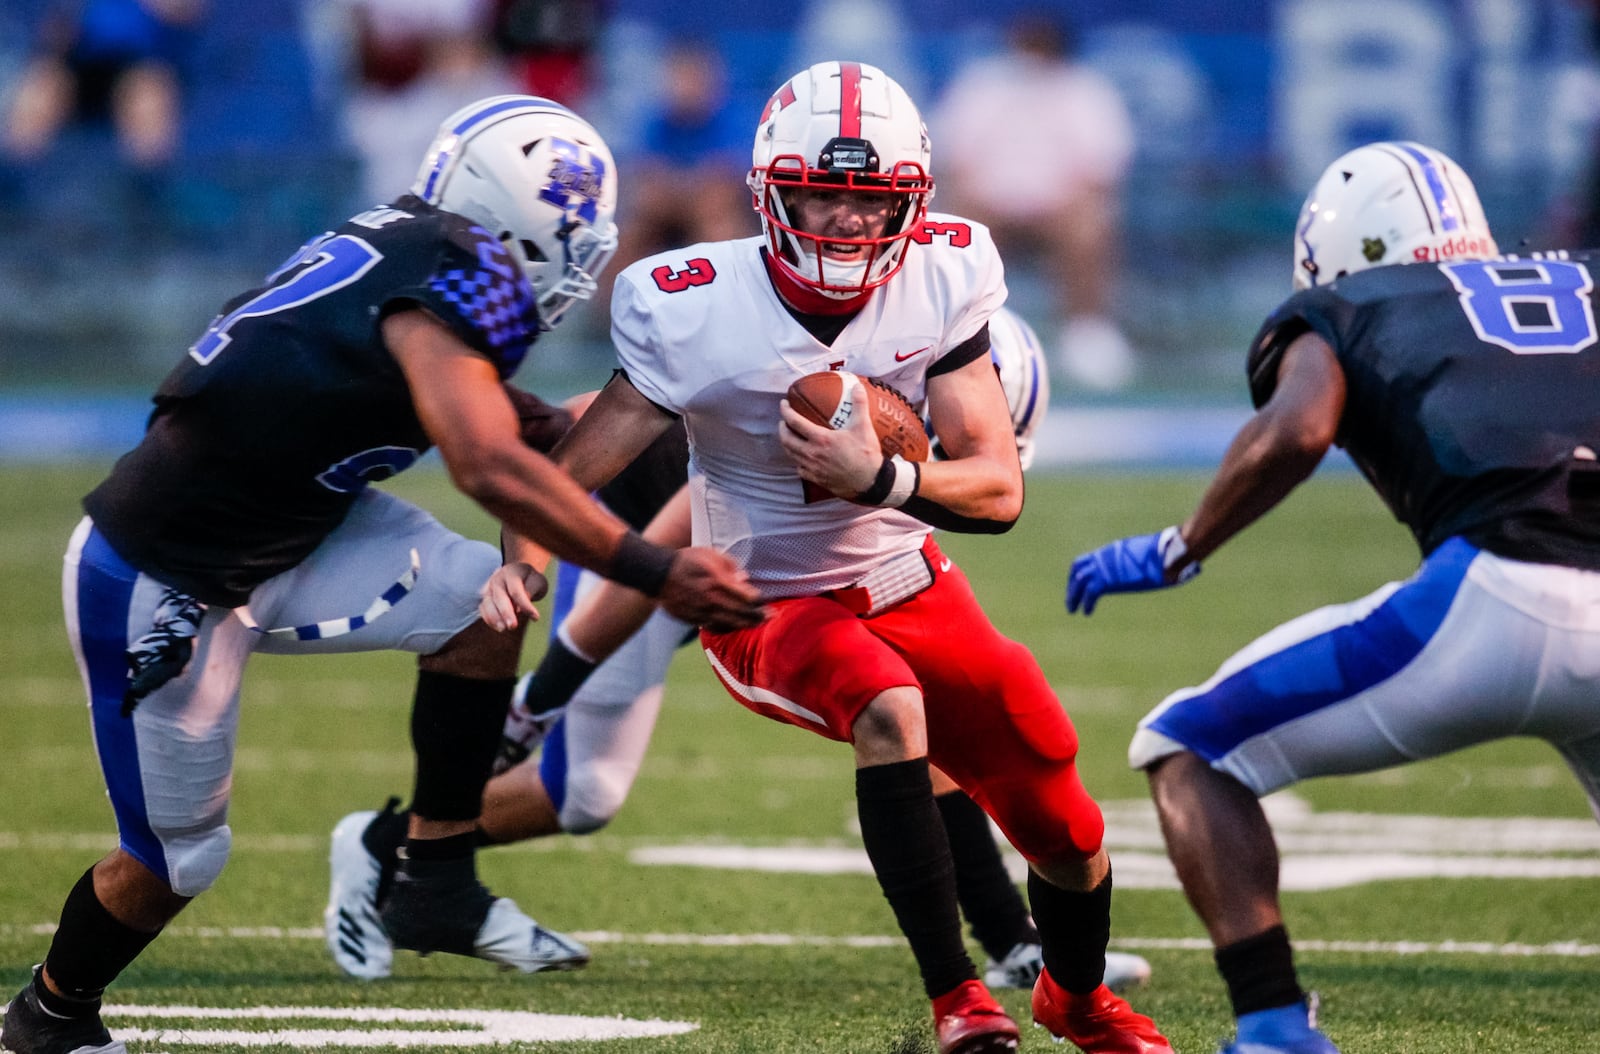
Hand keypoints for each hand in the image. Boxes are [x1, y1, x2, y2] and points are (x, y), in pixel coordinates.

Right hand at [479, 561, 548, 630]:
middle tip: (512, 626)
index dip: (525, 605)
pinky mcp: (485, 597)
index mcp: (511, 572)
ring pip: (487, 603)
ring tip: (503, 629)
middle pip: (499, 597)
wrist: (518, 570)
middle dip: (505, 613)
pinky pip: (483, 609)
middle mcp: (497, 579)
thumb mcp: (536, 581)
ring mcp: (489, 588)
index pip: (516, 591)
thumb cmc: (530, 578)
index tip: (536, 617)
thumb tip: (520, 608)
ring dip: (494, 618)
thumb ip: (530, 592)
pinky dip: (488, 619)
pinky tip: (498, 627)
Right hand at [658, 547, 766, 632]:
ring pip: (729, 623)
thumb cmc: (687, 560)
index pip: (746, 596)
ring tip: (757, 624)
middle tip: (771, 617)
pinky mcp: (692, 619)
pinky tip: (734, 625)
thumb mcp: (710, 554)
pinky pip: (714, 627)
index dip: (759, 601)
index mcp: (716, 581)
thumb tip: (745, 579)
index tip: (767, 601)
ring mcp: (701, 611)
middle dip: (758, 616)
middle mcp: (710, 599)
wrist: (658, 574)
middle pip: (741, 613)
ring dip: (745, 624)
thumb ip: (730, 566)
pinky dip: (727, 627)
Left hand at [778, 378, 882, 498]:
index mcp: (821, 439)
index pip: (795, 422)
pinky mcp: (816, 479)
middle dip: (782, 428)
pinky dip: (797, 460)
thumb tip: (857, 386)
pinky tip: (802, 457)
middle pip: (786, 439)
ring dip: (787, 443)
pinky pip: (800, 469)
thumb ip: (859, 404)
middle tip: (784, 421)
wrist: (870, 482)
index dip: (785, 411)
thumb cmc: (866, 455)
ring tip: (789, 436)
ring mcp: (812, 468)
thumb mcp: (864, 426)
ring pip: (790, 454)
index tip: (784, 404)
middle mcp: (812, 454)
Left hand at [1066, 526, 1199, 614]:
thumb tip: (1144, 568)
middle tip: (1070, 600)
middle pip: (1078, 569)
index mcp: (1111, 551)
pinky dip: (1086, 603)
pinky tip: (1086, 612)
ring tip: (1073, 610)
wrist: (1165, 554)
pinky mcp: (1109, 579)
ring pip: (1080, 581)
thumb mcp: (1143, 555)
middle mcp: (1104, 557)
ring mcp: (1105, 567)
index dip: (1078, 572)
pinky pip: (1091, 592)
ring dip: (1074, 596)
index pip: (1087, 560)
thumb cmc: (1163, 553)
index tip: (1076, 583)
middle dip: (1072, 585)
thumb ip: (1135, 561)